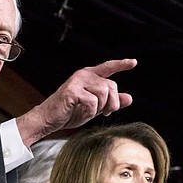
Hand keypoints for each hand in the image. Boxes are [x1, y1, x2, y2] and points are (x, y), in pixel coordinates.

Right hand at [16, 59, 135, 145]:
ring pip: (103, 93)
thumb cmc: (69, 113)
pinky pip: (92, 102)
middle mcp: (83, 75)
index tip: (133, 62)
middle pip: (111, 85)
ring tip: (91, 112)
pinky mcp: (72, 91)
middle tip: (106, 112)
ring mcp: (77, 82)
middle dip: (112, 102)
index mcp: (88, 76)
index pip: (108, 67)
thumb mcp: (95, 108)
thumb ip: (110, 102)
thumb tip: (129, 98)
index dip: (121, 64)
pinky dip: (90, 112)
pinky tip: (82, 112)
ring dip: (100, 107)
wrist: (49, 120)